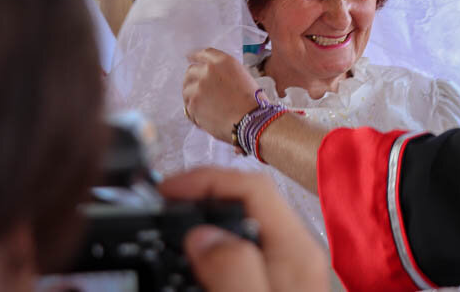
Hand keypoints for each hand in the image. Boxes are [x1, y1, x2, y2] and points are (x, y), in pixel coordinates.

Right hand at [160, 167, 328, 291]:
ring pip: (247, 222)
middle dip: (204, 193)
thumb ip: (233, 271)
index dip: (207, 179)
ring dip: (209, 216)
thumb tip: (201, 236)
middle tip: (163, 205)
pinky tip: (198, 256)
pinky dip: (218, 241)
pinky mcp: (280, 281)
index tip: (167, 190)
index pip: (254, 187)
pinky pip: (247, 245)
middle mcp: (296, 252)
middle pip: (250, 199)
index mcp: (295, 250)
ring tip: (172, 224)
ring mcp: (289, 267)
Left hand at [184, 48, 259, 142]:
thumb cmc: (252, 103)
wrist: (251, 121)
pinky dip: (194, 112)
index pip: (204, 54)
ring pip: (186, 89)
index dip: (195, 56)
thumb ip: (225, 73)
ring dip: (193, 97)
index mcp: (223, 62)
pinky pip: (187, 106)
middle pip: (191, 71)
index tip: (190, 58)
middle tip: (199, 91)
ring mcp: (198, 86)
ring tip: (205, 108)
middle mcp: (209, 70)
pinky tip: (205, 117)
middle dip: (193, 80)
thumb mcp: (243, 77)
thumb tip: (215, 78)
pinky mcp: (193, 103)